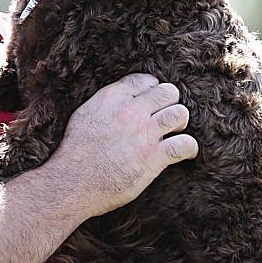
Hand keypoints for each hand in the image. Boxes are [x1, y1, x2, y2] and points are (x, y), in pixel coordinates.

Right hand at [57, 74, 197, 216]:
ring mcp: (143, 134)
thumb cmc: (74, 152)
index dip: (152, 90)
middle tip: (165, 117)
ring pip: (179, 113)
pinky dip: (189, 148)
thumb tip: (121, 100)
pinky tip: (186, 153)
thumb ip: (105, 104)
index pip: (145, 80)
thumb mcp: (84, 115)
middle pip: (167, 92)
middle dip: (169, 103)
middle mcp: (130, 111)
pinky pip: (184, 144)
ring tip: (174, 132)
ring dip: (180, 122)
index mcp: (112, 98)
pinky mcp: (152, 158)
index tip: (151, 103)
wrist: (71, 182)